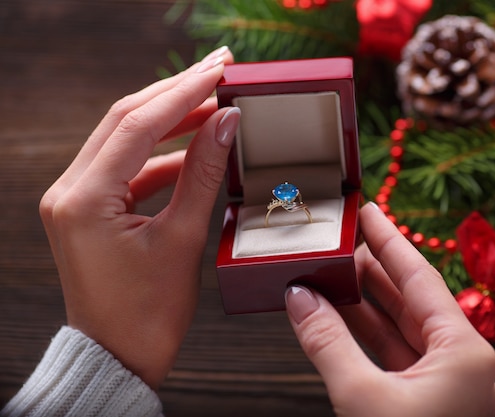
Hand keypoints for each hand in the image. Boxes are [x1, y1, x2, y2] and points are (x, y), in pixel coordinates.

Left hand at [39, 46, 239, 389]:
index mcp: (85, 199)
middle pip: (125, 119)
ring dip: (170, 121)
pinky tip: (195, 149)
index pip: (138, 124)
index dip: (183, 92)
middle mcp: (69, 191)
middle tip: (217, 69)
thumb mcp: (182, 239)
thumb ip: (203, 174)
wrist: (118, 355)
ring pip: (125, 139)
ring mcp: (75, 198)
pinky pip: (128, 167)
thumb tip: (226, 124)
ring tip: (214, 104)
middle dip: (175, 92)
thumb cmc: (147, 314)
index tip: (219, 70)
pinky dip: (162, 155)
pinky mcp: (89, 207)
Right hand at [285, 202, 494, 416]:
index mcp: (465, 354)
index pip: (420, 279)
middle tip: (346, 242)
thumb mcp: (361, 396)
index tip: (368, 212)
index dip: (390, 241)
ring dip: (367, 303)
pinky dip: (368, 336)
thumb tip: (300, 297)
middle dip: (375, 269)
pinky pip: (396, 355)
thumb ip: (327, 341)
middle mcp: (462, 365)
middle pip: (413, 300)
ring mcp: (446, 385)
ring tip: (336, 275)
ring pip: (403, 328)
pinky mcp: (427, 403)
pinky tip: (341, 318)